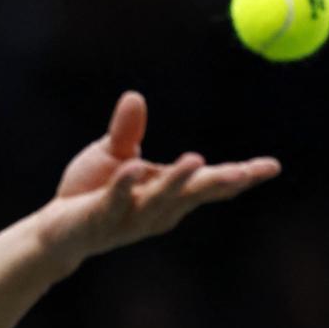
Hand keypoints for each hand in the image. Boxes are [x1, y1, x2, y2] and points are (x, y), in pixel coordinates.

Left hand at [39, 92, 280, 266]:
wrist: (56, 231)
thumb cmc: (92, 192)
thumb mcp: (113, 155)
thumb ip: (127, 131)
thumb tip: (135, 96)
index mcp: (168, 194)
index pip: (209, 185)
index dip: (241, 176)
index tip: (272, 167)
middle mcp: (157, 210)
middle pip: (194, 195)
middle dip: (221, 183)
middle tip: (248, 172)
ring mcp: (130, 218)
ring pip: (158, 200)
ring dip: (177, 181)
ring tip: (196, 161)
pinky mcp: (100, 219)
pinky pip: (115, 201)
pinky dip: (125, 186)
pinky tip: (134, 169)